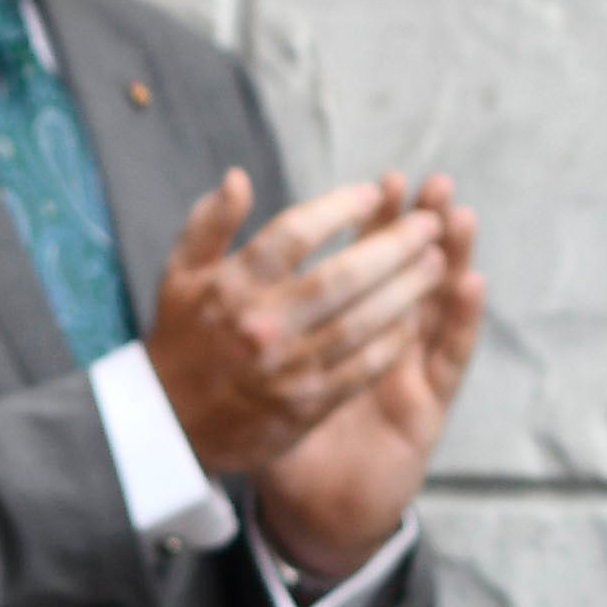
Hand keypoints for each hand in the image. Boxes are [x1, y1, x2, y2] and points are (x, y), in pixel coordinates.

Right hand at [143, 170, 449, 480]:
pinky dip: (394, 342)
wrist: (167, 428)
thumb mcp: (179, 274)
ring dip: (407, 291)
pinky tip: (418, 319)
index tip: (373, 193)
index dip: (338, 208)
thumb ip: (209, 222)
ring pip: (361, 322)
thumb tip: (239, 178)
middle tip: (428, 224)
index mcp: (232, 286)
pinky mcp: (307, 405)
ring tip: (439, 263)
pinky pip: (363, 368)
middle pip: (340, 277)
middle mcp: (263, 324)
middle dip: (393, 247)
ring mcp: (288, 367)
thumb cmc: (181, 339)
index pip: (293, 234)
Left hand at [255, 177, 479, 584]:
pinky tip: (471, 284)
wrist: (311, 506)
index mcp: (340, 325)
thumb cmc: (276, 435)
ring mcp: (411, 368)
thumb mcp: (243, 359)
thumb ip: (246, 316)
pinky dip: (461, 320)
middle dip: (418, 225)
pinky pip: (449, 357)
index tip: (380, 184)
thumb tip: (231, 242)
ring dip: (453, 256)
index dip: (373, 222)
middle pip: (407, 270)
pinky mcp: (428, 403)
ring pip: (438, 303)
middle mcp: (383, 337)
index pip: (362, 261)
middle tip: (433, 183)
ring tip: (458, 214)